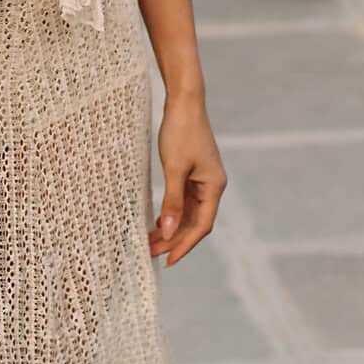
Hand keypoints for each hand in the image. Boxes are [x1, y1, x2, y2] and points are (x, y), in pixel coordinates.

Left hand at [150, 100, 225, 264]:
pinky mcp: (193, 173)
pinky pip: (184, 201)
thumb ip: (172, 202)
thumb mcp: (174, 168)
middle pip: (195, 222)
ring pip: (189, 213)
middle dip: (174, 239)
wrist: (184, 102)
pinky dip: (172, 213)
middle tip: (151, 253)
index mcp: (214, 186)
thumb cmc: (181, 132)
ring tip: (150, 241)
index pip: (202, 225)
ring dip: (172, 228)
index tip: (168, 260)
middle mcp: (212, 186)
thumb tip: (170, 232)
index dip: (185, 245)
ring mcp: (203, 180)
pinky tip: (158, 221)